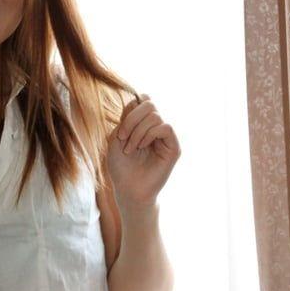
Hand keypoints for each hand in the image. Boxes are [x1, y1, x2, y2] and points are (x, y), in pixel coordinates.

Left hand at [106, 93, 180, 207]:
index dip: (130, 110)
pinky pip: (165, 127)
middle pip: (149, 103)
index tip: (120, 131)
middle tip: (122, 137)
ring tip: (130, 148)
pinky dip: (150, 134)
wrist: (128, 190)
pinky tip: (142, 147)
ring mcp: (165, 138)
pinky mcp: (173, 147)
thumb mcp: (116, 139)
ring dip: (137, 131)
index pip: (142, 101)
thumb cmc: (121, 168)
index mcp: (143, 125)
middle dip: (132, 118)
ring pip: (155, 115)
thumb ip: (126, 118)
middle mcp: (156, 128)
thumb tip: (138, 100)